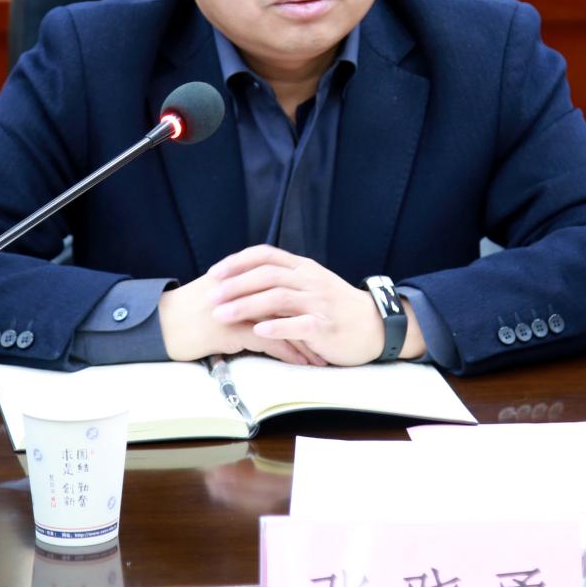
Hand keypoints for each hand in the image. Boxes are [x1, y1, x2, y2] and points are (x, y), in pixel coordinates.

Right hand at [157, 267, 320, 364]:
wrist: (161, 324)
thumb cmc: (187, 314)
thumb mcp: (219, 298)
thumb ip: (241, 295)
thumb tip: (263, 305)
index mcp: (242, 277)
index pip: (281, 286)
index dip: (303, 302)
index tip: (320, 316)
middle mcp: (245, 289)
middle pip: (289, 303)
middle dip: (312, 322)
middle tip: (331, 336)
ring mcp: (241, 308)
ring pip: (284, 323)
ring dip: (307, 341)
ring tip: (323, 355)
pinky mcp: (234, 329)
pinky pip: (271, 341)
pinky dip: (290, 353)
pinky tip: (303, 362)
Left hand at [208, 245, 423, 365]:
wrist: (375, 326)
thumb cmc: (336, 308)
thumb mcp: (311, 284)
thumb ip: (284, 280)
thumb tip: (244, 280)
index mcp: (303, 268)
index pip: (266, 254)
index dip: (237, 261)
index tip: (214, 273)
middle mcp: (310, 281)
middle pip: (267, 275)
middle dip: (235, 285)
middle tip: (210, 297)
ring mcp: (319, 303)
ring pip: (278, 298)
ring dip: (247, 306)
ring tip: (223, 315)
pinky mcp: (326, 327)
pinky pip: (299, 325)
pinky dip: (277, 327)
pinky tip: (258, 332)